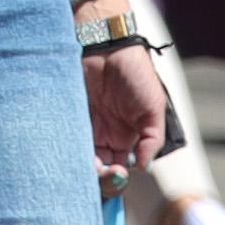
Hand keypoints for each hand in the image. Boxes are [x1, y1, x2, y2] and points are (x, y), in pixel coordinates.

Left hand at [83, 36, 168, 179]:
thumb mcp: (154, 107)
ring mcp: (88, 127)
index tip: (118, 174)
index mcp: (129, 137)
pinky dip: (72, 152)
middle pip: (101, 169)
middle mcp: (107, 135)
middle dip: (103, 178)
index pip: (122, 168)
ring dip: (87, 169)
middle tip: (106, 171)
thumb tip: (142, 168)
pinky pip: (69, 142)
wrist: (107, 46)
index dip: (119, 178)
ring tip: (93, 163)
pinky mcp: (71, 118)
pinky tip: (77, 152)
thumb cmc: (135, 73)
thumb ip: (152, 139)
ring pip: (84, 160)